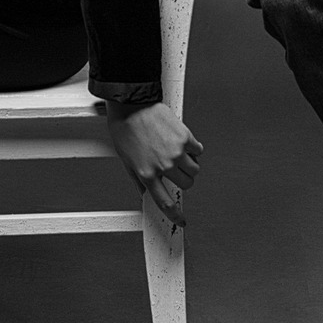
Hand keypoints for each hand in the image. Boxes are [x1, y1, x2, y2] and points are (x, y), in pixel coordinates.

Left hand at [105, 100, 202, 225]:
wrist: (131, 102)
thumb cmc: (124, 127)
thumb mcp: (125, 158)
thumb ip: (137, 178)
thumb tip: (143, 192)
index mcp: (147, 174)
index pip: (165, 202)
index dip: (175, 215)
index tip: (181, 220)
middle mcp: (164, 166)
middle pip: (186, 185)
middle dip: (183, 179)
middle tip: (176, 169)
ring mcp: (176, 152)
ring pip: (195, 170)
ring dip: (190, 165)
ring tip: (179, 154)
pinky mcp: (185, 137)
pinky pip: (198, 150)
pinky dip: (194, 148)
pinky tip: (183, 142)